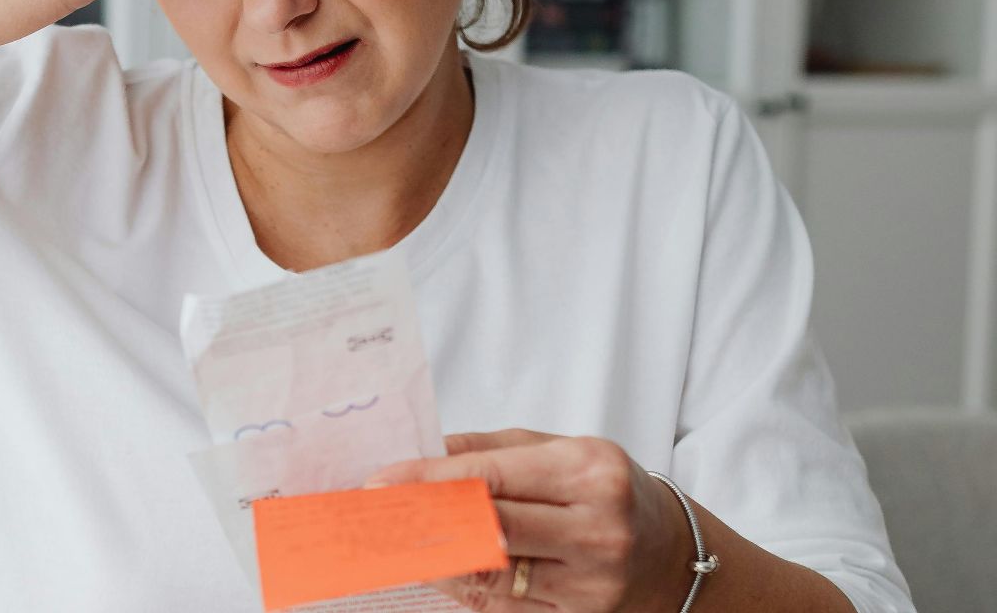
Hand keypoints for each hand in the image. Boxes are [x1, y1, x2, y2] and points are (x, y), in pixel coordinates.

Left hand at [362, 429, 693, 611]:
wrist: (670, 553)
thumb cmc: (605, 489)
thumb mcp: (559, 449)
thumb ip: (490, 447)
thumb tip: (424, 451)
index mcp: (589, 472)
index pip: (492, 476)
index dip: (430, 479)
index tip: (381, 480)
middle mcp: (595, 529)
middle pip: (488, 527)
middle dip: (423, 518)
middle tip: (374, 512)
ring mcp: (591, 581)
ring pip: (491, 572)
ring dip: (433, 555)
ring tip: (393, 539)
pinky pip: (503, 604)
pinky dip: (461, 584)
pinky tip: (432, 567)